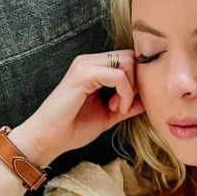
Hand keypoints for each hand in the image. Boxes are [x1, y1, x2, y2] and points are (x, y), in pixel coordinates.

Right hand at [19, 50, 144, 161]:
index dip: (135, 81)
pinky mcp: (83, 74)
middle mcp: (89, 61)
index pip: (127, 60)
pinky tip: (116, 109)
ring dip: (130, 88)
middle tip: (124, 106)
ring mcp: (85, 65)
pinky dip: (125, 93)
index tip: (126, 105)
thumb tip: (147, 100)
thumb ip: (126, 105)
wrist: (49, 138)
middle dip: (135, 82)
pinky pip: (118, 75)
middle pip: (130, 57)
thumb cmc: (72, 128)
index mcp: (94, 68)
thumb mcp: (108, 115)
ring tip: (119, 108)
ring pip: (127, 62)